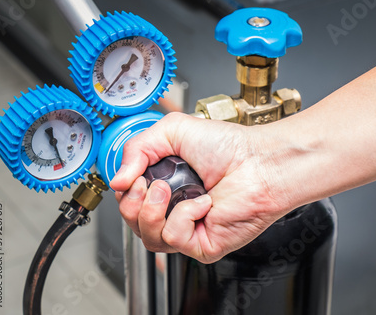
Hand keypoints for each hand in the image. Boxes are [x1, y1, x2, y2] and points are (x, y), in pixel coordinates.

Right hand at [110, 113, 289, 262]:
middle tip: (149, 183)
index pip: (129, 200)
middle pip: (132, 222)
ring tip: (167, 190)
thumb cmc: (229, 147)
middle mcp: (175, 208)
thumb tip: (116, 180)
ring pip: (148, 237)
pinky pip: (173, 238)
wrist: (259, 161)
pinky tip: (203, 202)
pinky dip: (183, 216)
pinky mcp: (202, 244)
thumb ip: (136, 147)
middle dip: (131, 203)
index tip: (132, 177)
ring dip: (151, 211)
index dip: (124, 192)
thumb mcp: (173, 131)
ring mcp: (189, 228)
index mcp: (167, 185)